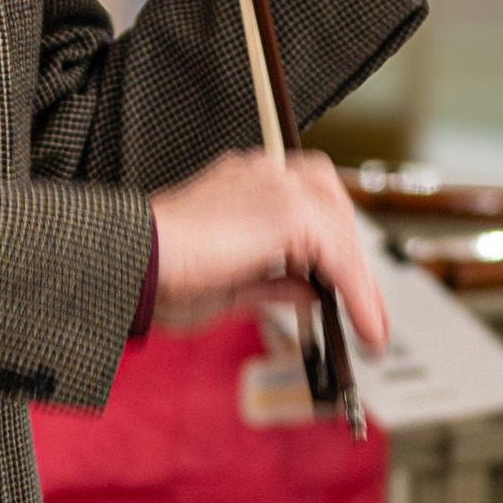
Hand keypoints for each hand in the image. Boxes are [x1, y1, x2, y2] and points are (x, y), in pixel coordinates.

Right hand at [148, 148, 388, 346]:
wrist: (131, 264)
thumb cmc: (157, 275)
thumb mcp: (232, 286)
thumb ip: (277, 282)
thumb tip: (311, 292)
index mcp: (246, 182)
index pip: (310, 205)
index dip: (334, 247)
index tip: (346, 289)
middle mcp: (265, 175)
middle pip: (335, 210)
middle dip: (354, 263)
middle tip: (368, 311)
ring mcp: (277, 186)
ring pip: (342, 231)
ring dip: (360, 281)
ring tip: (370, 327)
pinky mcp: (288, 212)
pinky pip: (340, 256)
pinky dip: (358, 294)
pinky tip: (362, 326)